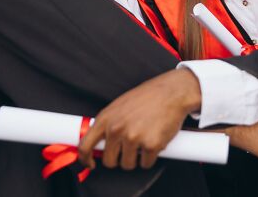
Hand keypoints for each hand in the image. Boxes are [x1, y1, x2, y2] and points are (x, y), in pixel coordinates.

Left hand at [78, 68, 201, 170]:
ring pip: (128, 164)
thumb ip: (108, 123)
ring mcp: (133, 138)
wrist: (172, 92)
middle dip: (118, 159)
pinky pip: (146, 164)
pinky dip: (151, 157)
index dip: (85, 159)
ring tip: (144, 141)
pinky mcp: (151, 145)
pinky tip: (154, 141)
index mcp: (106, 119)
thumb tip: (99, 141)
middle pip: (109, 161)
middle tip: (129, 149)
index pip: (85, 146)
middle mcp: (117, 129)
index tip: (91, 164)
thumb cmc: (147, 97)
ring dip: (136, 158)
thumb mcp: (119, 105)